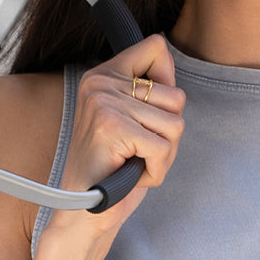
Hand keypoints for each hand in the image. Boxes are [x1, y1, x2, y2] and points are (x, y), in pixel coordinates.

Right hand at [43, 33, 185, 243]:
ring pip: (176, 124)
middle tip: (136, 152)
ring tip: (132, 162)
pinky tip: (130, 175)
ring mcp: (104, 103)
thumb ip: (151, 89)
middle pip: (177, 97)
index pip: (157, 47)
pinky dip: (155, 171)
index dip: (167, 83)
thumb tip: (168, 57)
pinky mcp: (112, 128)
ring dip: (163, 155)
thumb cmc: (112, 169)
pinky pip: (163, 148)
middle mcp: (100, 82)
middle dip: (167, 135)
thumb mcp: (132, 120)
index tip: (146, 114)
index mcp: (102, 75)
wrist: (82, 211)